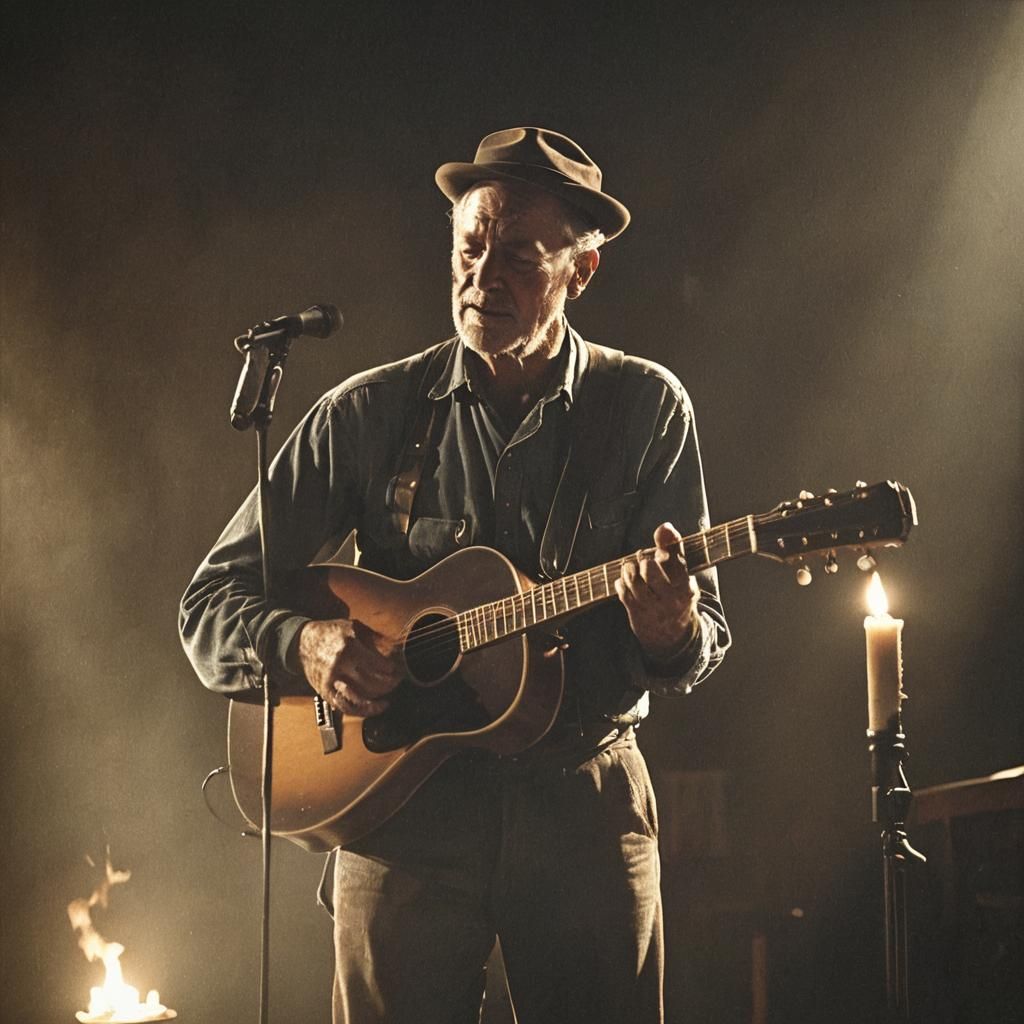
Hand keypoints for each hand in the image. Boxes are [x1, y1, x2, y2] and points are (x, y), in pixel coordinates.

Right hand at [296, 618, 401, 716]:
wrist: (303, 641)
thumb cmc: (332, 633)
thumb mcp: (354, 627)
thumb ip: (375, 638)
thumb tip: (397, 649)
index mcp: (348, 647)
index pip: (377, 664)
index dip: (391, 670)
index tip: (398, 670)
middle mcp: (339, 665)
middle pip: (370, 682)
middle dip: (388, 685)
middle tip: (396, 683)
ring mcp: (331, 680)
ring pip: (359, 698)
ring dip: (377, 701)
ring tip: (387, 699)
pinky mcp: (324, 691)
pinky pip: (345, 707)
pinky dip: (361, 711)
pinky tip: (372, 708)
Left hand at [614, 522, 699, 660]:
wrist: (673, 636)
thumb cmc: (675, 593)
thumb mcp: (681, 574)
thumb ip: (673, 549)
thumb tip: (665, 527)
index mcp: (686, 586)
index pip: (675, 561)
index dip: (665, 547)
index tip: (662, 538)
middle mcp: (671, 598)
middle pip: (649, 569)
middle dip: (643, 560)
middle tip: (643, 562)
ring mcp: (653, 608)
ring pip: (634, 580)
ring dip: (629, 570)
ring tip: (631, 569)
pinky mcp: (637, 615)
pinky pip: (623, 593)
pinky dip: (621, 583)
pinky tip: (625, 582)